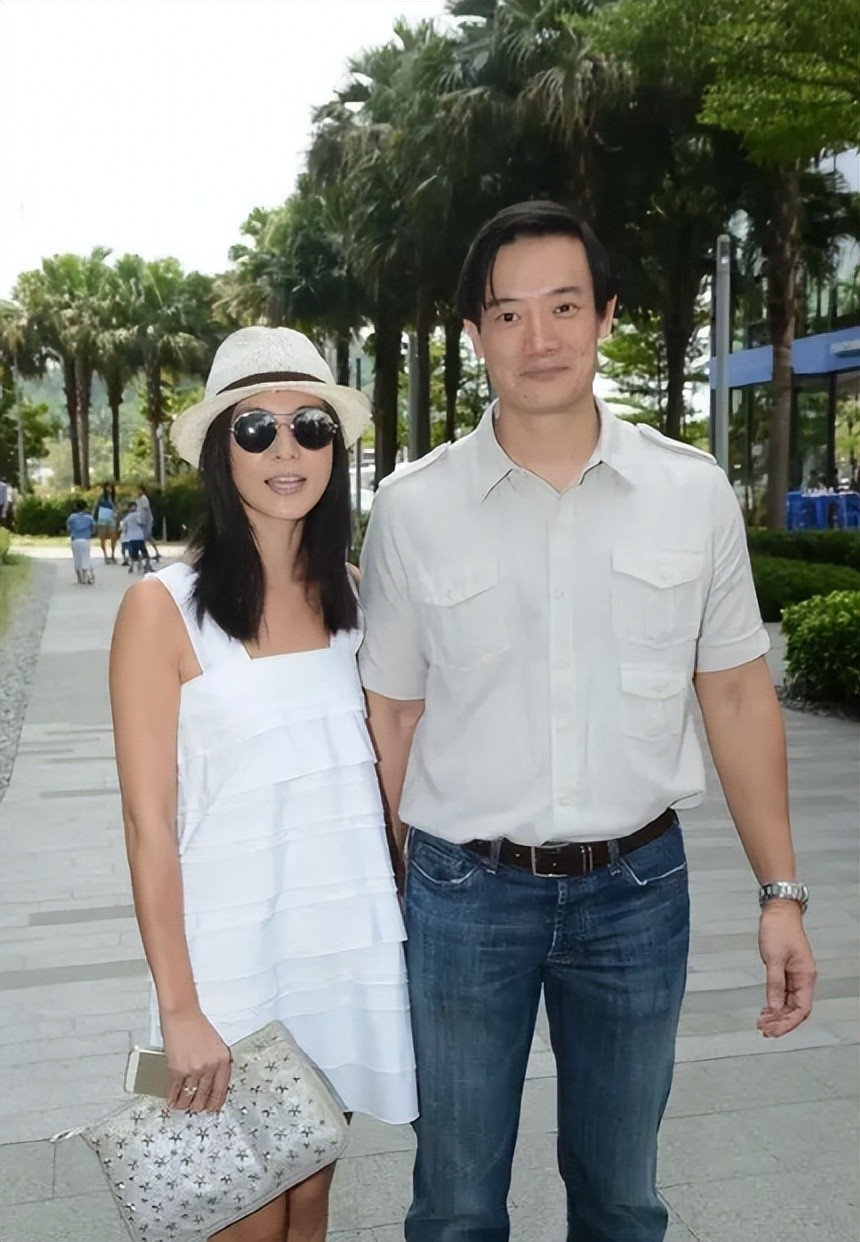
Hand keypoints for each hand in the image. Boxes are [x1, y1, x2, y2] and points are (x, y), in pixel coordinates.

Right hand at [160, 1010, 231, 1112]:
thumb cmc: (198, 1026)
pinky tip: (172, 1101)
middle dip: (199, 1106)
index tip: (212, 1108)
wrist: (182, 1014)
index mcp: (222, 1060)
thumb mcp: (217, 1045)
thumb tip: (214, 1085)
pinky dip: (172, 1098)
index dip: (216, 1103)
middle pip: (204, 1097)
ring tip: (183, 1106)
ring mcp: (193, 1069)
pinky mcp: (176, 1069)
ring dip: (185, 1105)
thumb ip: (218, 1063)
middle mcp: (209, 1067)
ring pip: (189, 1097)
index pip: (221, 1090)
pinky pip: (174, 1091)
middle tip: (196, 1108)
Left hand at [757, 902, 816, 1037]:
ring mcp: (795, 976)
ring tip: (762, 1023)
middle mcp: (803, 979)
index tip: (773, 1031)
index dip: (788, 1023)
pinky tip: (766, 1010)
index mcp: (805, 976)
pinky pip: (783, 994)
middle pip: (796, 1009)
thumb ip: (775, 984)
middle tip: (764, 1030)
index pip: (801, 1009)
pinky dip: (775, 1004)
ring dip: (777, 1014)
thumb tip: (774, 1006)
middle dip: (781, 1022)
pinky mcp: (786, 971)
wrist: (778, 911)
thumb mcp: (774, 958)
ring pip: (789, 1003)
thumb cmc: (779, 929)